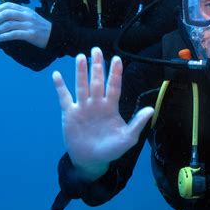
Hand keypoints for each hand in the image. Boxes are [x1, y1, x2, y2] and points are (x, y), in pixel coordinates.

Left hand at [0, 2, 51, 47]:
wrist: (56, 36)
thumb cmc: (40, 28)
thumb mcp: (30, 17)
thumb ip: (19, 15)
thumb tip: (2, 15)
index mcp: (26, 10)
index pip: (8, 5)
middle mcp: (27, 16)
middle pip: (6, 13)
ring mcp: (29, 25)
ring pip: (8, 25)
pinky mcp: (31, 34)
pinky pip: (14, 34)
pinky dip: (5, 36)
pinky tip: (0, 39)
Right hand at [52, 47, 153, 179]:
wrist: (92, 160)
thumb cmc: (112, 149)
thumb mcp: (128, 137)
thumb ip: (138, 123)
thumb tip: (151, 109)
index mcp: (111, 107)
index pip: (114, 86)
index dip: (115, 73)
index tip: (117, 58)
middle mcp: (97, 103)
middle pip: (97, 81)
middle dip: (97, 66)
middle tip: (96, 49)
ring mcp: (83, 107)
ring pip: (82, 85)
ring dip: (81, 72)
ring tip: (80, 57)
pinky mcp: (70, 114)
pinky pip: (64, 97)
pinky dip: (60, 87)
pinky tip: (57, 75)